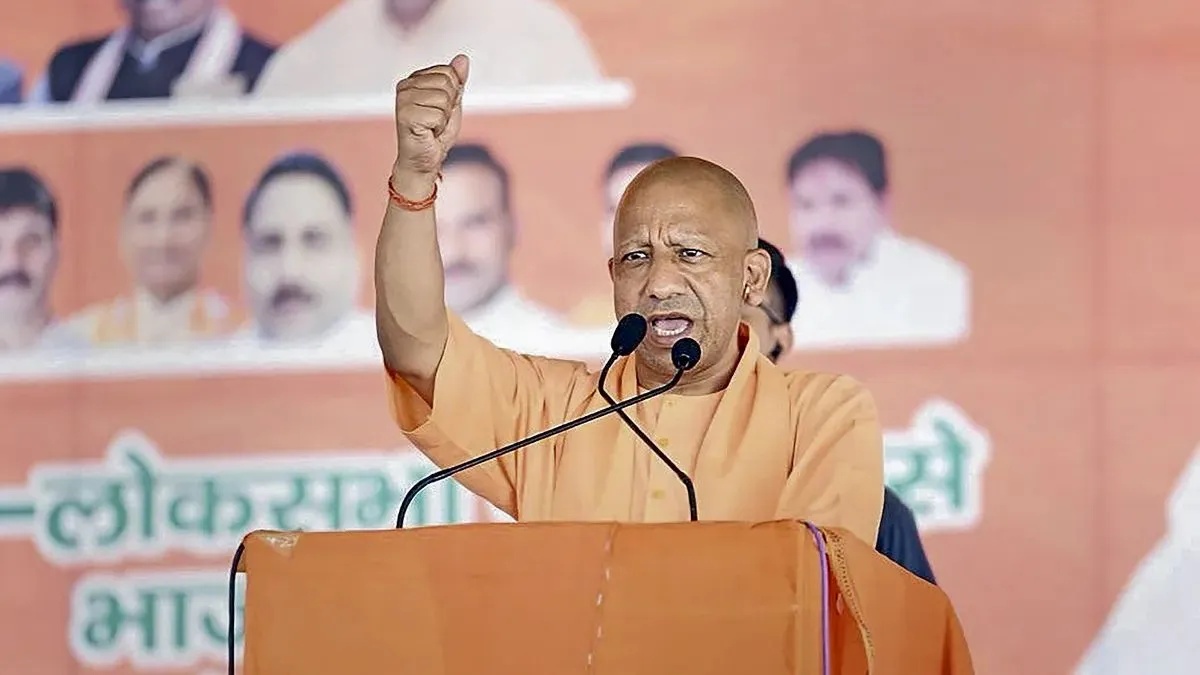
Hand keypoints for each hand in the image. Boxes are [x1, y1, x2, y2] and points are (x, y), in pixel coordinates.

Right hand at [391, 54, 468, 195]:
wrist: (425, 160)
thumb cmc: (435, 133)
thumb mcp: (452, 103)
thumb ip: (457, 80)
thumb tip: (462, 58)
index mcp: (414, 79)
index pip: (448, 72)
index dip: (453, 94)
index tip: (440, 109)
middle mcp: (405, 86)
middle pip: (447, 83)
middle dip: (449, 105)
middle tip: (436, 120)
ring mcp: (403, 100)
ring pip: (443, 98)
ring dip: (444, 118)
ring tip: (431, 127)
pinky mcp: (405, 115)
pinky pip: (438, 115)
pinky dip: (439, 127)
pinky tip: (428, 133)